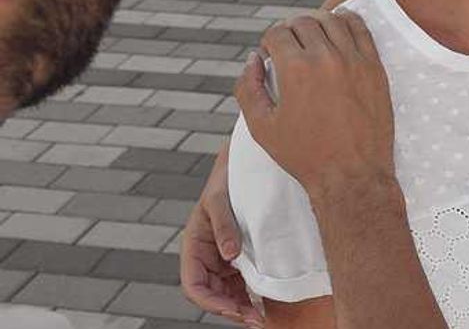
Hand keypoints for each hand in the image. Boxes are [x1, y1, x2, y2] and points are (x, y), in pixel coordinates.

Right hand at [180, 143, 262, 327]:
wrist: (247, 164)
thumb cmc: (227, 179)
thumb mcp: (221, 199)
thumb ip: (224, 226)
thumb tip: (229, 255)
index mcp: (194, 246)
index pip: (193, 285)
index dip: (210, 302)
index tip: (232, 309)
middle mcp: (207, 256)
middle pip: (212, 294)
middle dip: (230, 310)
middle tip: (255, 319)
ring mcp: (223, 258)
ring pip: (227, 293)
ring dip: (241, 307)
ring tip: (262, 317)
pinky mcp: (240, 257)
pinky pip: (242, 283)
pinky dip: (251, 295)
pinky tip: (265, 304)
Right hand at [236, 10, 394, 197]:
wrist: (352, 174)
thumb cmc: (304, 154)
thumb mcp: (261, 126)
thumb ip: (248, 87)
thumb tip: (253, 58)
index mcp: (296, 69)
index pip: (277, 32)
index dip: (268, 41)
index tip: (269, 54)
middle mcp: (327, 57)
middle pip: (303, 21)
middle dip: (289, 30)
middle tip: (287, 46)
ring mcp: (355, 59)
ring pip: (332, 19)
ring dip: (316, 22)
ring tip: (310, 36)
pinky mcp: (375, 66)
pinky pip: (361, 29)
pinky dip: (346, 20)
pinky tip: (338, 26)